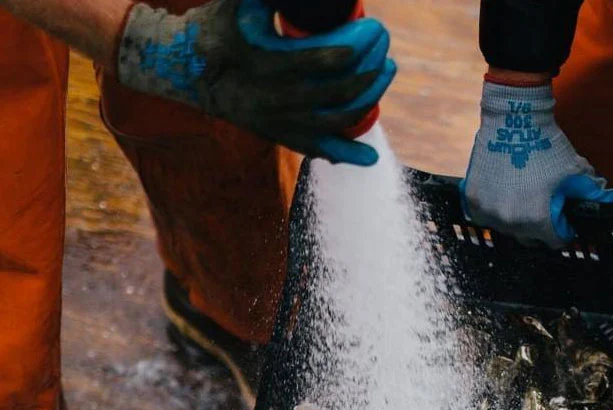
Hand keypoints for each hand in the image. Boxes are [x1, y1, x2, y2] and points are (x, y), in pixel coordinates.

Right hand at [117, 0, 394, 164]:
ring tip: (385, 76)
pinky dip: (346, 155)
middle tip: (387, 57)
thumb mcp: (238, 4)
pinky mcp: (281, 137)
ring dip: (365, 106)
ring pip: (330, 124)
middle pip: (328, 97)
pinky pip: (318, 151)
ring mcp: (277, 124)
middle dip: (365, 79)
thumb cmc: (220, 27)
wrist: (192, 73)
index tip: (368, 36)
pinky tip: (370, 158)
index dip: (339, 55)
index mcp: (259, 67)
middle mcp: (269, 102)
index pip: (306, 64)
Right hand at [460, 79, 612, 248]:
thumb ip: (595, 194)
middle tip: (543, 201)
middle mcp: (511, 222)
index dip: (563, 228)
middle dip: (540, 224)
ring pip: (508, 229)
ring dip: (517, 217)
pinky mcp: (473, 202)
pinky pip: (488, 217)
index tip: (562, 215)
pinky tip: (506, 189)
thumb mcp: (576, 171)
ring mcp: (489, 213)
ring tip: (524, 192)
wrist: (514, 118)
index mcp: (537, 220)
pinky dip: (497, 208)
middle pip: (530, 238)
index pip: (555, 241)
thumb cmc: (547, 145)